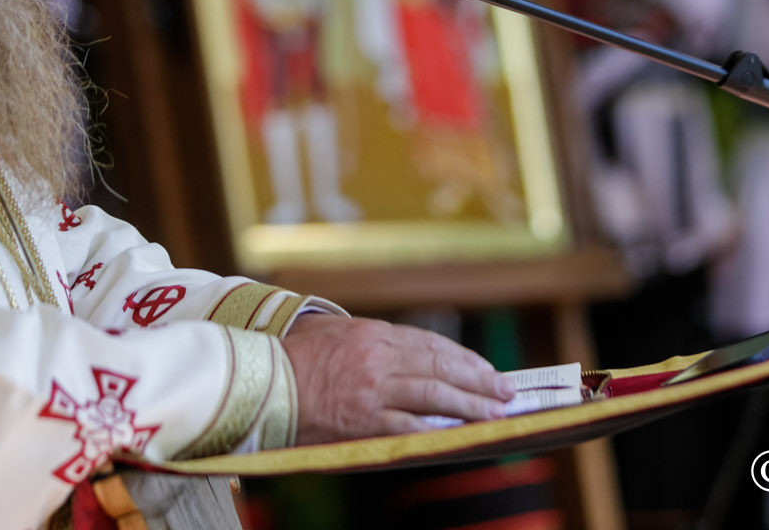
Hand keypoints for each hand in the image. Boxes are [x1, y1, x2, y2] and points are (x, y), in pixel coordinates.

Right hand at [281, 314, 512, 443]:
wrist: (260, 382)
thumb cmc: (292, 357)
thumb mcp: (335, 334)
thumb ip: (371, 343)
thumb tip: (403, 355)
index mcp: (374, 334)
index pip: (432, 345)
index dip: (464, 359)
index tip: (487, 369)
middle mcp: (379, 358)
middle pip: (441, 369)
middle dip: (479, 380)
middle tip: (507, 390)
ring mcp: (373, 390)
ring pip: (434, 396)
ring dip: (470, 405)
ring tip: (496, 413)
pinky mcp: (363, 420)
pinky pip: (409, 426)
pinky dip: (436, 430)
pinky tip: (459, 434)